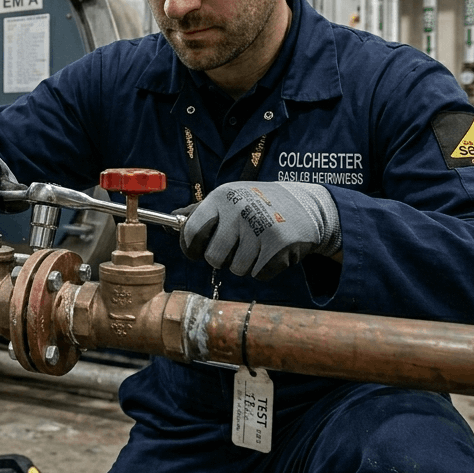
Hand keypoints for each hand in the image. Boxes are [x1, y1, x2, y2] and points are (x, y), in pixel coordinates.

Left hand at [179, 181, 341, 279]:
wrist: (306, 206)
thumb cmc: (258, 204)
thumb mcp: (228, 198)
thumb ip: (198, 212)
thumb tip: (167, 223)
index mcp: (222, 198)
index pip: (191, 232)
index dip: (190, 247)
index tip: (196, 250)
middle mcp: (239, 211)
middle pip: (213, 258)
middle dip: (222, 257)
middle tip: (236, 245)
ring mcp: (261, 228)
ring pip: (237, 269)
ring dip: (245, 264)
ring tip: (257, 245)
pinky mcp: (280, 247)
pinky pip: (259, 274)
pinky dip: (263, 268)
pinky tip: (271, 250)